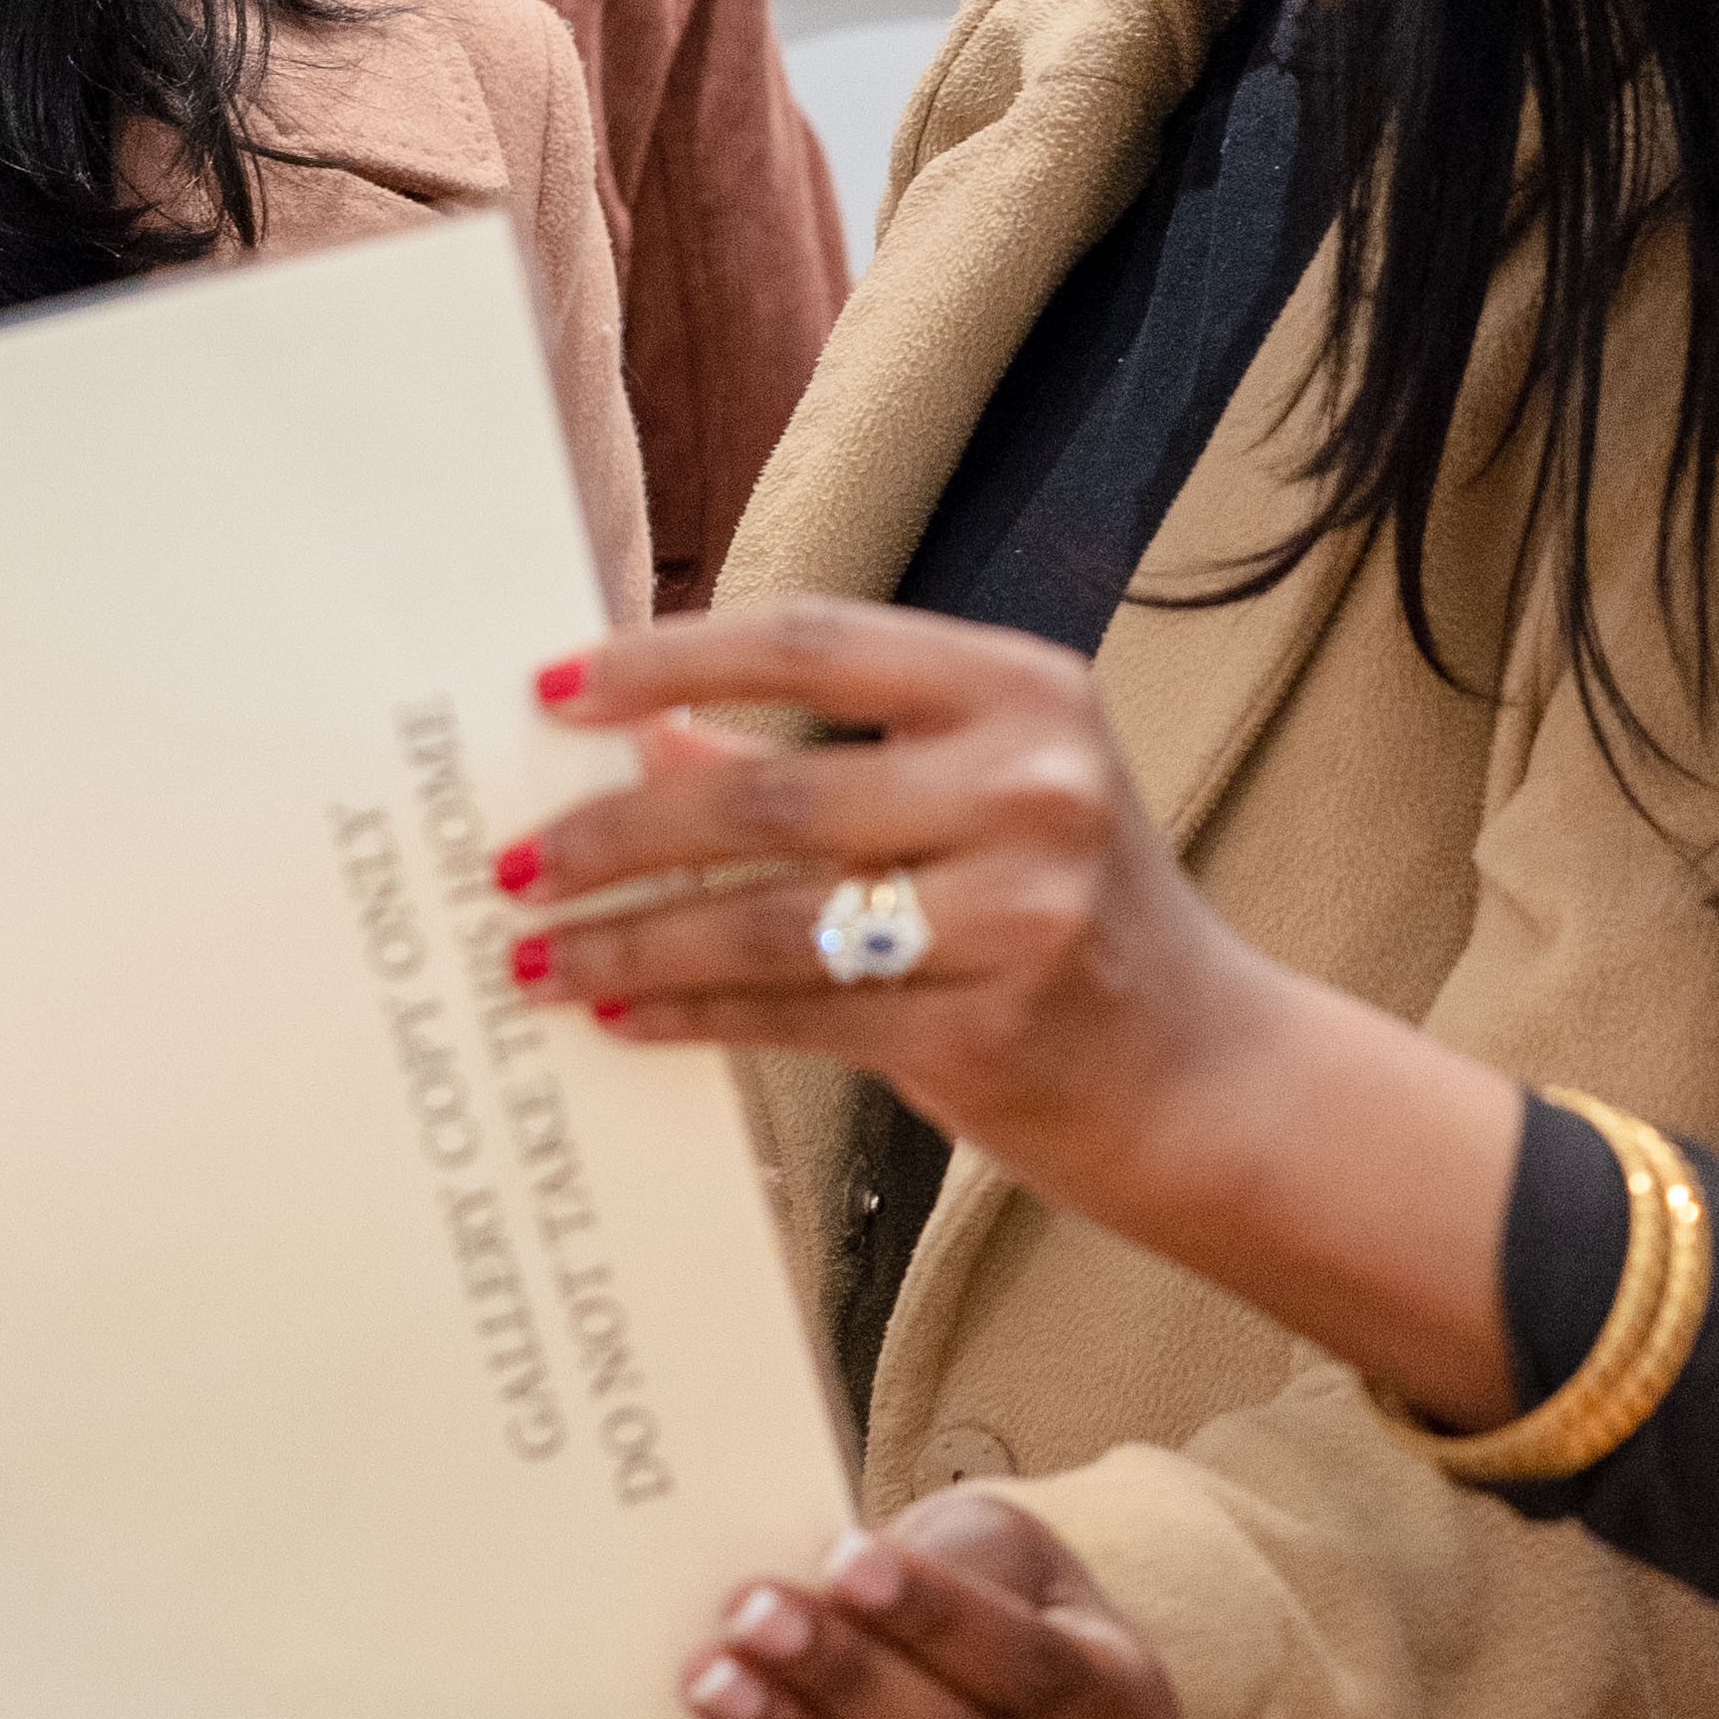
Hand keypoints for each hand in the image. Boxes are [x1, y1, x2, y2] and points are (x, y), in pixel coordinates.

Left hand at [517, 600, 1536, 1430]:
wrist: (1208, 1076)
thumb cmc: (1067, 919)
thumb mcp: (970, 800)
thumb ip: (817, 760)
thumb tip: (641, 734)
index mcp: (1020, 688)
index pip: (810, 642)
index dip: (665, 660)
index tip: (551, 691)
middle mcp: (1032, 781)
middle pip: (766, 796)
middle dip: (613, 834)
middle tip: (510, 863)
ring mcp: (1022, 907)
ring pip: (766, 919)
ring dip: (628, 941)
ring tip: (535, 953)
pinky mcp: (992, 1024)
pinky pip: (796, 1014)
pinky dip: (692, 1013)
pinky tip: (620, 1014)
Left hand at [681, 1495, 1177, 1718]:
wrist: (982, 1673)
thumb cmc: (993, 1592)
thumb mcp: (1001, 1545)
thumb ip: (940, 1561)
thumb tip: (824, 1580)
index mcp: (1129, 1711)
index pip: (1030, 1666)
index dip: (935, 1617)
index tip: (843, 1558)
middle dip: (843, 1679)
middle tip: (752, 1614)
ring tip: (712, 1680)